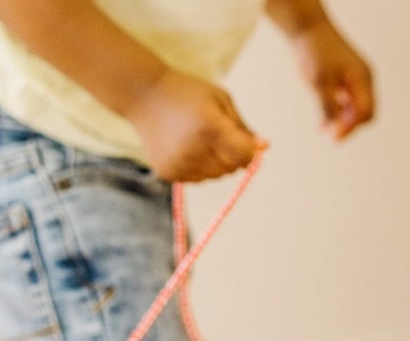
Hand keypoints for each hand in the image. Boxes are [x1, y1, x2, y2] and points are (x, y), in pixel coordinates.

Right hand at [127, 70, 261, 182]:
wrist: (145, 97)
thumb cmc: (188, 93)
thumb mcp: (221, 100)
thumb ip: (242, 127)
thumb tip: (264, 148)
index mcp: (210, 127)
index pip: (243, 156)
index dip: (251, 153)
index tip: (251, 144)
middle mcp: (193, 151)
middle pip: (229, 169)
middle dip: (234, 157)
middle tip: (225, 138)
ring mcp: (178, 165)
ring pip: (214, 176)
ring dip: (217, 163)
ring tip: (204, 141)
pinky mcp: (168, 174)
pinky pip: (196, 179)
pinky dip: (199, 168)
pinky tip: (189, 148)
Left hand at [290, 19, 374, 138]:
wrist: (309, 31)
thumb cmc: (316, 53)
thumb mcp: (320, 82)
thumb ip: (329, 105)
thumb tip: (336, 127)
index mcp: (362, 78)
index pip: (366, 111)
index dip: (352, 127)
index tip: (333, 136)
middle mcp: (362, 80)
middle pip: (364, 113)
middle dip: (350, 127)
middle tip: (330, 136)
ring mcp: (354, 80)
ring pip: (354, 110)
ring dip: (341, 123)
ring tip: (323, 129)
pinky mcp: (343, 81)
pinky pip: (345, 103)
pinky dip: (336, 115)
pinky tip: (322, 124)